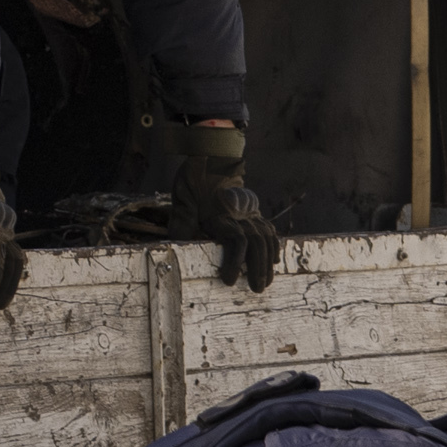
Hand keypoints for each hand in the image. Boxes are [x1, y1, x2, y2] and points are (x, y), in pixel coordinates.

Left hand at [170, 119, 280, 288]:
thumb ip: (181, 227)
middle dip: (257, 269)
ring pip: (264, 239)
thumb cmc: (193, 182)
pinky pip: (269, 230)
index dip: (235, 263)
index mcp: (222, 214)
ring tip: (265, 282)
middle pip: (256, 244)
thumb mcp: (182, 203)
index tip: (229, 281)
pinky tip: (275, 261)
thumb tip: (171, 250)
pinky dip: (273, 246)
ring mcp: (249, 213)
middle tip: (255, 290)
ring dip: (267, 263)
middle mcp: (240, 214)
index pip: (237, 241)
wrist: (211, 157)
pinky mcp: (254, 212)